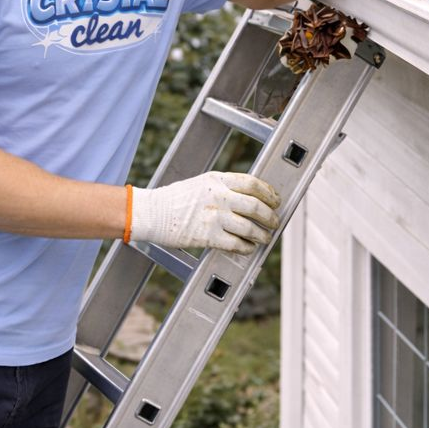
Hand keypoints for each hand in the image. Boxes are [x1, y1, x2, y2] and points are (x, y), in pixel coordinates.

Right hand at [129, 171, 280, 253]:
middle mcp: (219, 196)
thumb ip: (224, 188)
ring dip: (262, 235)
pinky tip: (248, 248)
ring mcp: (214, 217)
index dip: (269, 193)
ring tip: (265, 238)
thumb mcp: (202, 183)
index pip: (253, 183)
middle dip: (270, 216)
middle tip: (275, 221)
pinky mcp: (208, 236)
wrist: (153, 212)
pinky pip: (236, 244)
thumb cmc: (175, 199)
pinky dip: (247, 248)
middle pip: (256, 206)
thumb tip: (248, 197)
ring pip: (250, 227)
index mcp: (217, 180)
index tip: (275, 199)